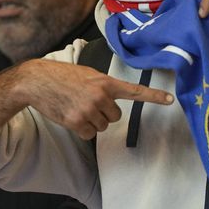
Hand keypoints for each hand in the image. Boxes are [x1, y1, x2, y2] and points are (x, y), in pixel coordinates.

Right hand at [24, 59, 173, 139]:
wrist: (37, 80)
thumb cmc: (63, 76)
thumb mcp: (88, 74)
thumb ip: (104, 86)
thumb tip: (112, 102)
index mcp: (105, 82)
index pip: (135, 91)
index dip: (154, 96)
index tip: (170, 100)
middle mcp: (100, 96)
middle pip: (115, 116)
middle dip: (103, 112)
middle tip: (86, 102)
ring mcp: (88, 110)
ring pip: (102, 126)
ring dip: (92, 120)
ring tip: (76, 106)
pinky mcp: (77, 122)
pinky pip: (89, 134)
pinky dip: (82, 129)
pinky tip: (71, 115)